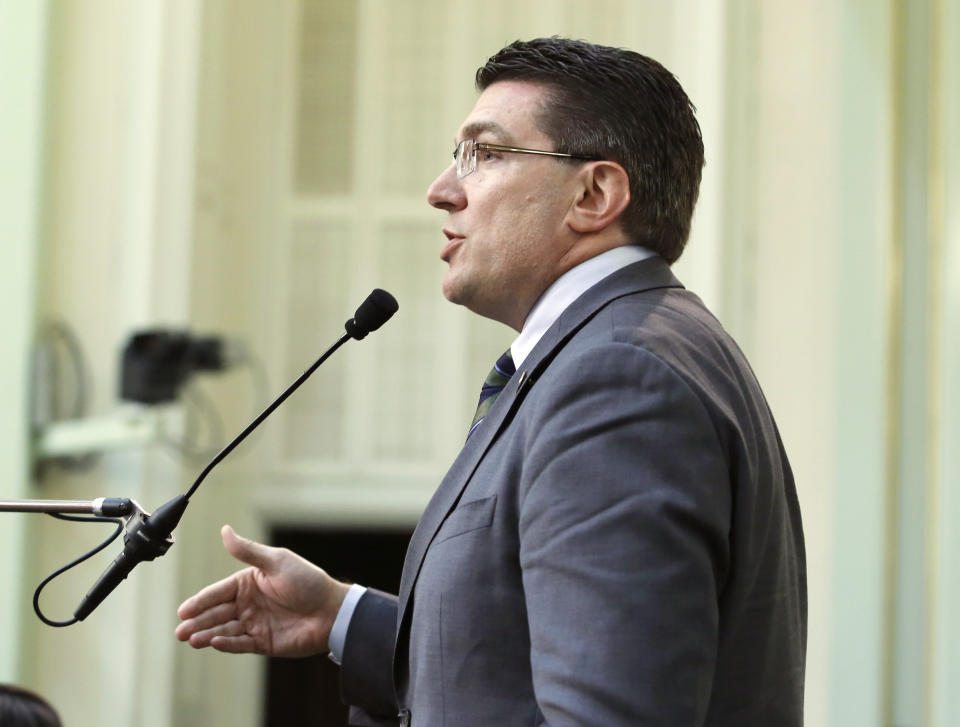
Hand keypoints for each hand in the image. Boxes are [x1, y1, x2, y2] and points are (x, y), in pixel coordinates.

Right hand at [175, 525, 349, 656]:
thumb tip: (224, 530)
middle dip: (198, 622)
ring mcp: (256, 623)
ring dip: (208, 634)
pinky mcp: (264, 642)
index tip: (183, 610)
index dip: (200, 601)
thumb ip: (248, 551)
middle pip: (217, 613)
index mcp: (249, 583)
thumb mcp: (277, 562)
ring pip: (225, 630)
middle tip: (180, 631)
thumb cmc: (308, 581)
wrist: (332, 610)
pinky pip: (241, 644)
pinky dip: (227, 644)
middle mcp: (249, 604)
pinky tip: (215, 642)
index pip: (218, 592)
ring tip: (192, 639)